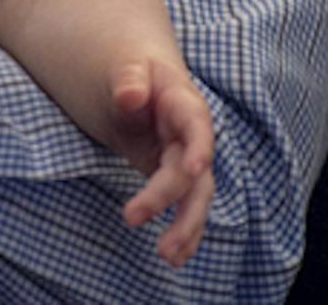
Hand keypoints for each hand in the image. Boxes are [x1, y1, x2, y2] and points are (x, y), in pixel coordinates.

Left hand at [113, 57, 214, 266]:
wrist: (145, 85)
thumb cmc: (137, 76)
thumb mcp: (130, 69)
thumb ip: (129, 79)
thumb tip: (128, 95)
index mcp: (185, 106)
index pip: (198, 127)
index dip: (199, 148)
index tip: (194, 167)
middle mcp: (193, 139)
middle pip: (192, 174)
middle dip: (169, 199)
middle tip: (131, 216)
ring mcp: (188, 162)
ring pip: (194, 199)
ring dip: (184, 228)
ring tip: (166, 256)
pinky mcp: (178, 180)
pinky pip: (185, 209)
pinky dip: (183, 233)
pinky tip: (174, 257)